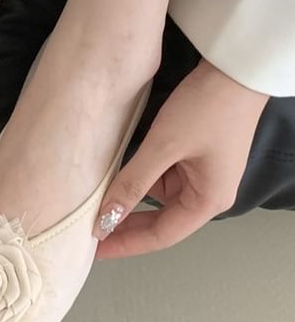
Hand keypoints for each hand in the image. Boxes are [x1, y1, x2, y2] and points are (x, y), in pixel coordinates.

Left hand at [92, 58, 269, 258]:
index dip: (125, 244)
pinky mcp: (192, 158)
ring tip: (96, 207)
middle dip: (124, 227)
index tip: (95, 251)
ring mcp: (200, 176)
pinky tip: (114, 181)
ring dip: (129, 202)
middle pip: (159, 221)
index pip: (160, 235)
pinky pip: (160, 178)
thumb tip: (105, 218)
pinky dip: (137, 181)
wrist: (233, 71)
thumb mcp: (163, 147)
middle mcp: (206, 194)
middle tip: (89, 233)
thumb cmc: (206, 109)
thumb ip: (132, 183)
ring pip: (157, 199)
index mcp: (207, 201)